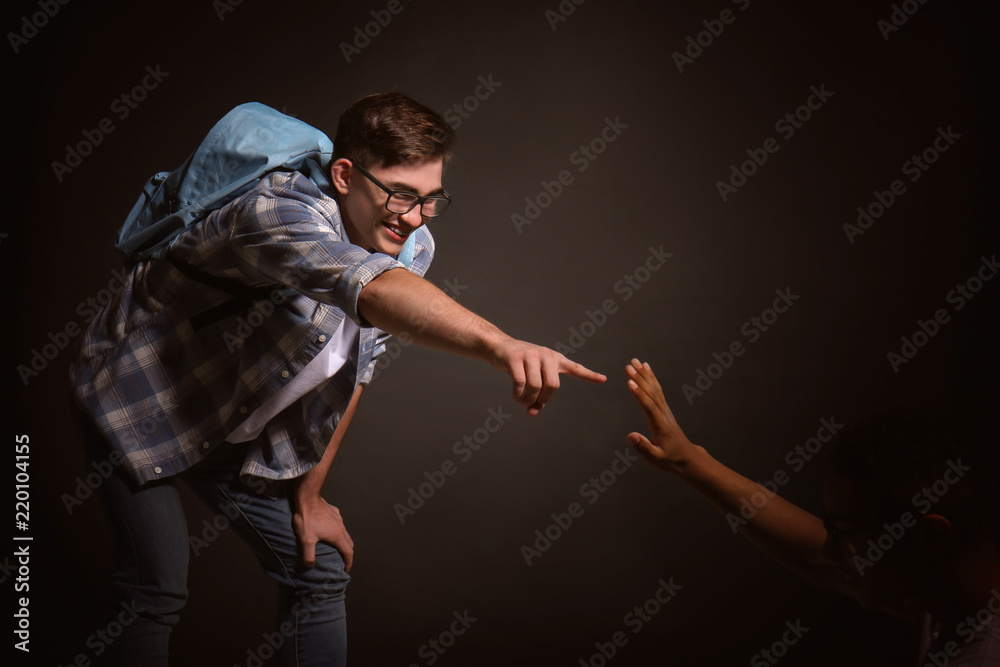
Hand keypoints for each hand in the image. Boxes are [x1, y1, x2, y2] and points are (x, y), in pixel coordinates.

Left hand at [293, 495, 354, 570]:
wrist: (308, 499)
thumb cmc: (308, 520)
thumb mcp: (306, 540)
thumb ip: (309, 555)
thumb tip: (310, 565)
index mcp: (337, 536)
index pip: (348, 552)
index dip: (349, 562)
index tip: (346, 569)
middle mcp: (341, 527)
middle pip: (349, 543)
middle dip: (347, 552)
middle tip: (341, 559)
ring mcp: (339, 518)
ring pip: (345, 532)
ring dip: (343, 541)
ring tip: (335, 545)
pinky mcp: (334, 511)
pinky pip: (339, 523)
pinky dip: (337, 530)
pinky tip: (328, 529)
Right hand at [491, 338, 605, 414]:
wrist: (499, 348)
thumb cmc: (520, 365)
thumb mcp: (532, 377)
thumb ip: (537, 395)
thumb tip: (534, 413)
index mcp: (554, 359)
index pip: (575, 367)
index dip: (589, 375)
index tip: (604, 379)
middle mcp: (546, 355)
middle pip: (553, 385)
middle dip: (543, 399)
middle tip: (533, 405)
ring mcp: (531, 355)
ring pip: (536, 386)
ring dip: (528, 400)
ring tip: (522, 403)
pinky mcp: (515, 358)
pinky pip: (520, 383)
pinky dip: (518, 396)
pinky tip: (516, 398)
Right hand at [626, 358, 696, 470]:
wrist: (686, 458)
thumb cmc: (670, 460)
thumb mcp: (656, 459)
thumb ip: (643, 447)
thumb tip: (630, 436)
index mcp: (660, 426)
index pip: (648, 407)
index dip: (639, 394)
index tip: (629, 382)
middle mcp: (663, 414)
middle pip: (651, 393)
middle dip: (640, 378)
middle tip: (629, 365)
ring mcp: (665, 410)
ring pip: (654, 389)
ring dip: (644, 374)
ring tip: (635, 362)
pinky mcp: (664, 409)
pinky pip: (657, 390)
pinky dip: (651, 378)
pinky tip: (646, 369)